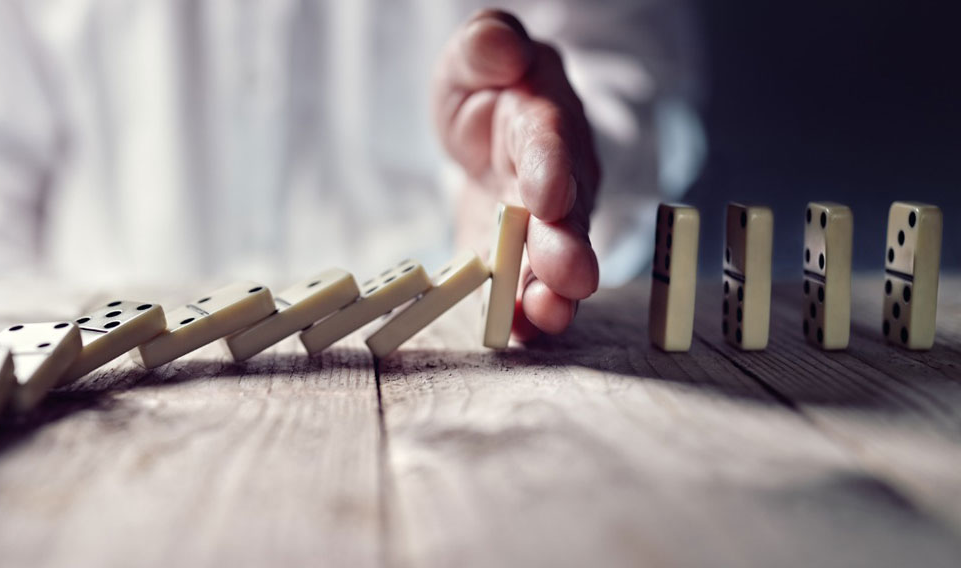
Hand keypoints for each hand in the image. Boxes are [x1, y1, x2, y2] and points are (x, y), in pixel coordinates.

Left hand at [434, 9, 600, 340]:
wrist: (490, 127)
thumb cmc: (488, 86)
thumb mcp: (477, 53)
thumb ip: (487, 44)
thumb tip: (500, 45)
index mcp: (543, 119)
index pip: (550, 141)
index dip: (551, 168)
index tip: (550, 196)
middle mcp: (555, 179)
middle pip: (566, 215)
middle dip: (566, 247)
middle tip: (570, 278)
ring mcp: (540, 226)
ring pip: (552, 261)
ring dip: (551, 292)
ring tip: (549, 318)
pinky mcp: (514, 258)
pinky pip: (521, 289)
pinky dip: (521, 315)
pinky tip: (518, 335)